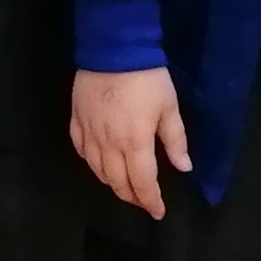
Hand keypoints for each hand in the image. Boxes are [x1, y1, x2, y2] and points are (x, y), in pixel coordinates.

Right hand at [72, 68, 189, 218]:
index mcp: (135, 143)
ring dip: (112, 183)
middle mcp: (109, 145)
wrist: (112, 48)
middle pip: (117, 182)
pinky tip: (99, 162)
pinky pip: (81, 151)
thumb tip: (184, 167)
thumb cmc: (146, 78)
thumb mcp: (169, 107)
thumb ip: (175, 140)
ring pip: (97, 170)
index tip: (158, 212)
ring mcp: (89, 133)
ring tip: (124, 185)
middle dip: (132, 197)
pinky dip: (91, 163)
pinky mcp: (76, 120)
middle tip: (143, 201)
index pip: (142, 183)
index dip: (150, 201)